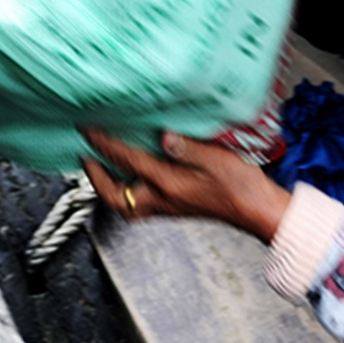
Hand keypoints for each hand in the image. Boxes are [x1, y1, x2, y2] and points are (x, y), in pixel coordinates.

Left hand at [80, 129, 291, 243]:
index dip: (105, 144)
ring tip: (101, 168)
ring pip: (126, 203)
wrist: (259, 212)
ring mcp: (169, 207)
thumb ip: (187, 148)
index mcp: (169, 185)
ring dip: (109, 187)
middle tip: (84, 158)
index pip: (128, 162)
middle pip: (116, 197)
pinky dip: (128, 189)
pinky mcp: (177, 207)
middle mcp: (163, 200)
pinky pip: (140, 203)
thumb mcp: (216, 160)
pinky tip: (132, 177)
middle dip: (96, 179)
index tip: (88, 129)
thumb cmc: (242, 187)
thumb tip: (163, 136)